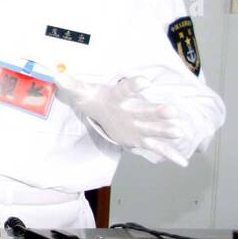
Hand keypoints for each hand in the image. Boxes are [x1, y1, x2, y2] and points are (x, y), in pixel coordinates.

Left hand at [56, 74, 187, 164]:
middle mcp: (133, 110)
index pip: (126, 90)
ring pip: (153, 128)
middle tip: (171, 111)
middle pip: (145, 110)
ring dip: (165, 130)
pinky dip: (169, 154)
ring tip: (179, 132)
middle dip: (157, 112)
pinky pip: (157, 147)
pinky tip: (182, 162)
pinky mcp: (142, 138)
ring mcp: (139, 125)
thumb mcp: (83, 93)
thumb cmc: (96, 99)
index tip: (143, 81)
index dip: (134, 85)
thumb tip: (55, 76)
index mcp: (119, 97)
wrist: (106, 111)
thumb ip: (72, 85)